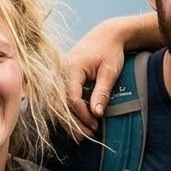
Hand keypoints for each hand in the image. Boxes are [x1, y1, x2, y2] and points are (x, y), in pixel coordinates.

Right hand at [62, 18, 135, 132]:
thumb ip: (102, 92)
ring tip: (84, 132)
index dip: (82, 114)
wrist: (107, 35)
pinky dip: (70, 110)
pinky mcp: (62, 76)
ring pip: (60, 102)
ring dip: (71, 118)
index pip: (72, 97)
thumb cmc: (110, 51)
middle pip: (62, 103)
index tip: (95, 124)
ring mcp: (60, 73)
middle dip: (74, 121)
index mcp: (72, 67)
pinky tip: (80, 120)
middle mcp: (61, 70)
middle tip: (88, 135)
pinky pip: (62, 97)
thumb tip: (96, 114)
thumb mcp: (110, 72)